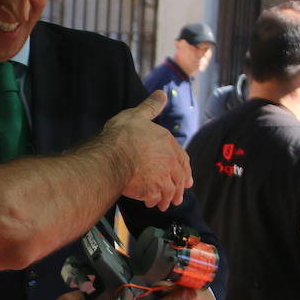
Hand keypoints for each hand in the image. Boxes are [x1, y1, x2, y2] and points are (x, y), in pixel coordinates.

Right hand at [100, 91, 191, 210]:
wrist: (113, 155)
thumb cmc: (123, 135)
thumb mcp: (137, 115)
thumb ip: (151, 107)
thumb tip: (162, 93)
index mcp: (168, 143)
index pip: (182, 158)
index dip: (185, 169)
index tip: (187, 179)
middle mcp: (169, 161)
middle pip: (178, 178)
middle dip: (178, 189)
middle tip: (177, 198)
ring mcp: (162, 177)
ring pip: (169, 191)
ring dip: (168, 198)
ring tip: (163, 205)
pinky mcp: (152, 190)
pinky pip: (156, 199)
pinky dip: (155, 202)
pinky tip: (151, 204)